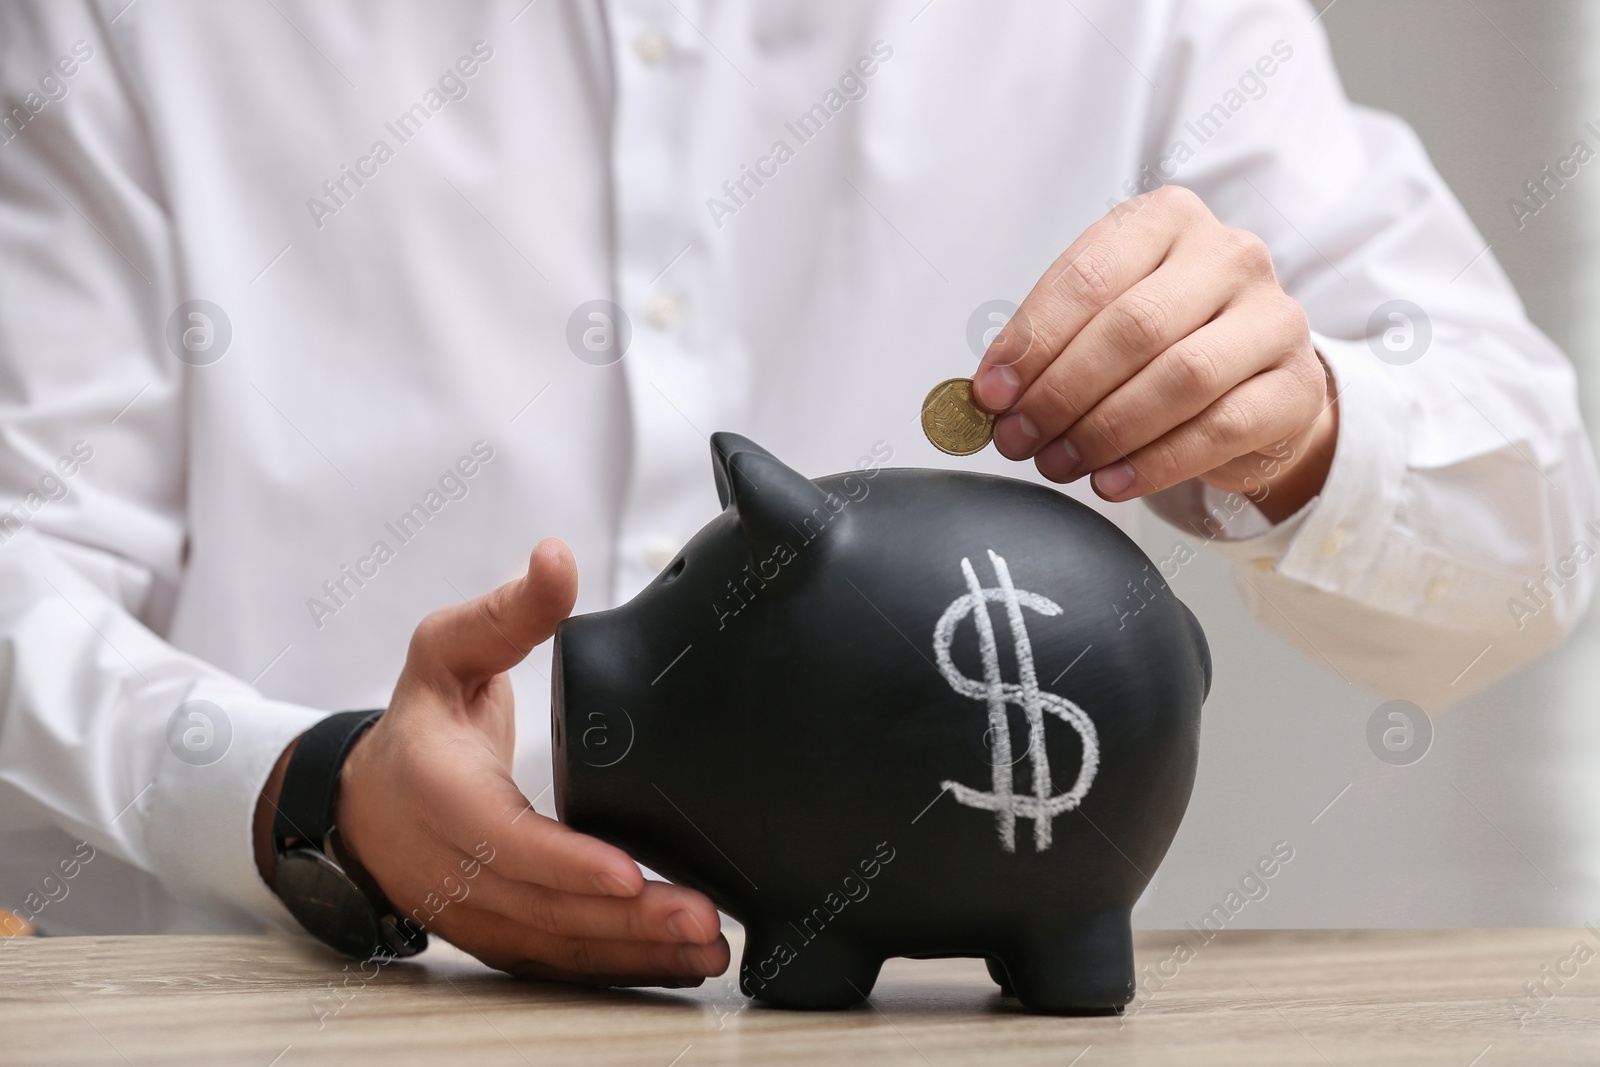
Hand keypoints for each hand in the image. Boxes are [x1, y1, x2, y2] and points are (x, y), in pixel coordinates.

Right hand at [255, 539, 728, 985]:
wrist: (369, 797)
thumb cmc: (420, 721)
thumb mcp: (448, 649)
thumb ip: (507, 611)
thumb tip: (555, 558)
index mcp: (437, 792)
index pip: (503, 838)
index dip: (565, 862)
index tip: (629, 873)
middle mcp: (450, 864)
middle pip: (541, 906)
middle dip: (624, 919)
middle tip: (701, 919)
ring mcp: (471, 910)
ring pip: (553, 946)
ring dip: (632, 954)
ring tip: (705, 949)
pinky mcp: (495, 935)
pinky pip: (556, 963)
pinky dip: (615, 969)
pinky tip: (675, 966)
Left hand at [972, 185, 1337, 522]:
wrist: (1255, 382)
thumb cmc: (1164, 342)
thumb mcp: (1103, 318)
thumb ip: (1051, 343)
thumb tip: (990, 394)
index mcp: (1168, 220)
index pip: (1088, 276)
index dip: (1032, 340)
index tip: (991, 393)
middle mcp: (1229, 256)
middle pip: (1133, 327)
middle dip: (1062, 392)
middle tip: (1019, 439)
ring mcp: (1273, 318)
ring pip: (1179, 378)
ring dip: (1104, 431)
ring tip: (1057, 462)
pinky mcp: (1295, 386)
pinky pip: (1219, 430)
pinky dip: (1154, 463)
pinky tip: (1110, 482)